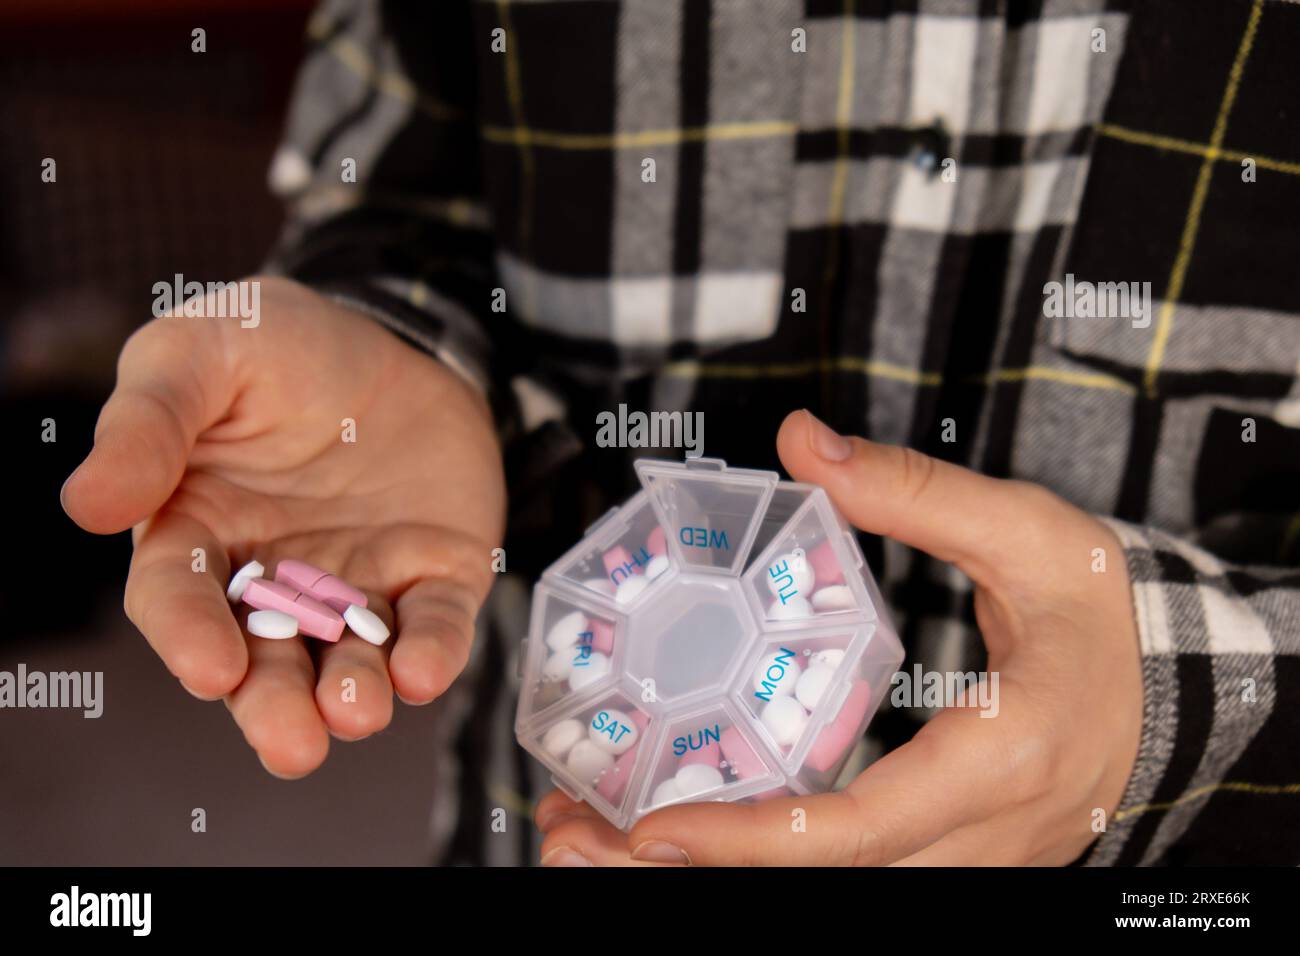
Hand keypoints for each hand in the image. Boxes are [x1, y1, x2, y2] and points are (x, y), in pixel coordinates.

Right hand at [62, 277, 504, 776]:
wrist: (393, 334)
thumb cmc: (276, 346)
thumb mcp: (198, 353)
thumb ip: (148, 422)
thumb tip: (86, 503)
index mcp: (199, 532)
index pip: (180, 599)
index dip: (190, 637)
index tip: (211, 669)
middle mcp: (276, 578)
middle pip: (266, 660)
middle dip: (275, 706)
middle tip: (293, 743)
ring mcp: (358, 582)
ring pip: (349, 659)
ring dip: (352, 695)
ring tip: (358, 712)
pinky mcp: (433, 574)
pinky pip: (433, 623)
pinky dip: (431, 651)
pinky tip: (423, 671)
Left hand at [534, 410, 1141, 864]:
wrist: (1174, 684)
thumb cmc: (1105, 611)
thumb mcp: (1030, 533)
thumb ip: (914, 492)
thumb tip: (803, 441)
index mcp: (1003, 757)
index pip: (862, 828)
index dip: (752, 841)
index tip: (650, 829)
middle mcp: (983, 837)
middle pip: (827, 887)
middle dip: (696, 874)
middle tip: (576, 841)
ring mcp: (971, 862)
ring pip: (831, 896)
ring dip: (713, 878)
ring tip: (596, 843)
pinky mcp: (952, 858)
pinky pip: (849, 876)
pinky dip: (761, 864)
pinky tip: (689, 832)